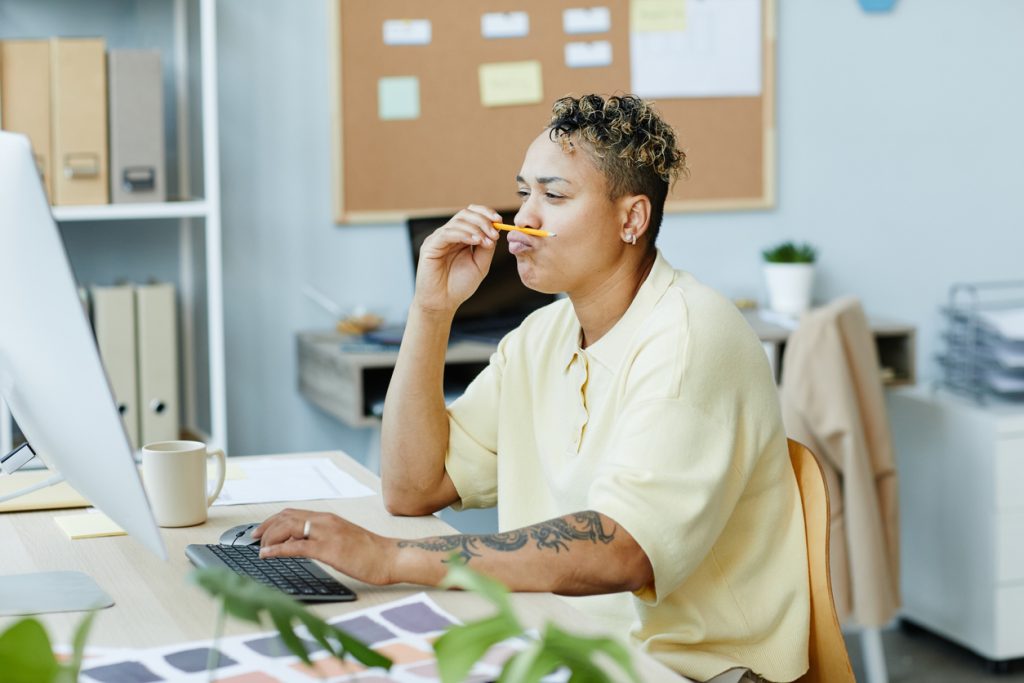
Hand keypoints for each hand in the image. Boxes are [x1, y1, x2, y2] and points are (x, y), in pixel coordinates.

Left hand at [253, 508, 396, 585]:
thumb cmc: (371, 552)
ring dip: (268, 538)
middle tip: (253, 539)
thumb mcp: (344, 539)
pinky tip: (267, 555)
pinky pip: (295, 546)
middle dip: (265, 527)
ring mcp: (326, 534)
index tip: (261, 530)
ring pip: (287, 528)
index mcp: (329, 518)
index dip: (273, 520)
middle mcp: (325, 521)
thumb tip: (304, 545)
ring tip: (259, 550)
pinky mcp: (328, 549)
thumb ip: (324, 538)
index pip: (293, 513)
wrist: (390, 557)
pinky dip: (277, 550)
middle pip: (286, 517)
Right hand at [413, 205, 501, 314]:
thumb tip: (495, 230)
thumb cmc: (460, 286)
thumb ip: (487, 247)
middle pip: (466, 214)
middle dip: (483, 220)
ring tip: (486, 241)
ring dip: (476, 228)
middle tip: (495, 233)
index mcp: (461, 237)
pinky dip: (464, 234)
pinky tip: (475, 241)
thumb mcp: (480, 264)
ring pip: (458, 221)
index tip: (500, 222)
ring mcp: (438, 238)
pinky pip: (447, 233)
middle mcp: (449, 234)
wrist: (443, 302)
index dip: (486, 213)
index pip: (472, 214)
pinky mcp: (430, 245)